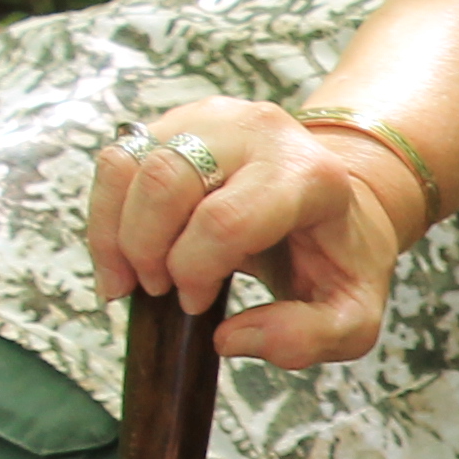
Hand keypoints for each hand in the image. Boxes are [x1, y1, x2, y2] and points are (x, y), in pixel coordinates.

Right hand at [84, 96, 412, 368]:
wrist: (339, 198)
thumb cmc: (339, 258)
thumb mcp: (353, 314)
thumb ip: (309, 338)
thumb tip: (229, 340)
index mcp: (309, 176)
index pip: (227, 219)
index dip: (194, 270)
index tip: (193, 304)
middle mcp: (259, 132)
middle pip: (167, 181)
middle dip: (147, 250)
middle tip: (158, 292)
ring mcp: (213, 118)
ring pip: (129, 164)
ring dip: (115, 233)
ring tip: (130, 280)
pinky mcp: (176, 122)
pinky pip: (117, 162)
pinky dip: (105, 216)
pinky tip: (120, 258)